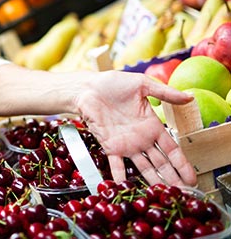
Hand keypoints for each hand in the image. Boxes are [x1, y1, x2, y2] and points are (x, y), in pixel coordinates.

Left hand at [73, 71, 196, 186]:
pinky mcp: (110, 146)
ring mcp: (126, 144)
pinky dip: (120, 177)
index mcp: (152, 125)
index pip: (171, 149)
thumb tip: (189, 97)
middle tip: (183, 194)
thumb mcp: (142, 85)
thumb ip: (165, 93)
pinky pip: (116, 165)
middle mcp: (141, 139)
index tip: (192, 178)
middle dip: (172, 178)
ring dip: (152, 181)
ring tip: (162, 195)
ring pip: (143, 167)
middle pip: (161, 163)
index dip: (182, 164)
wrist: (86, 88)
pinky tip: (125, 189)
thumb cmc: (113, 84)